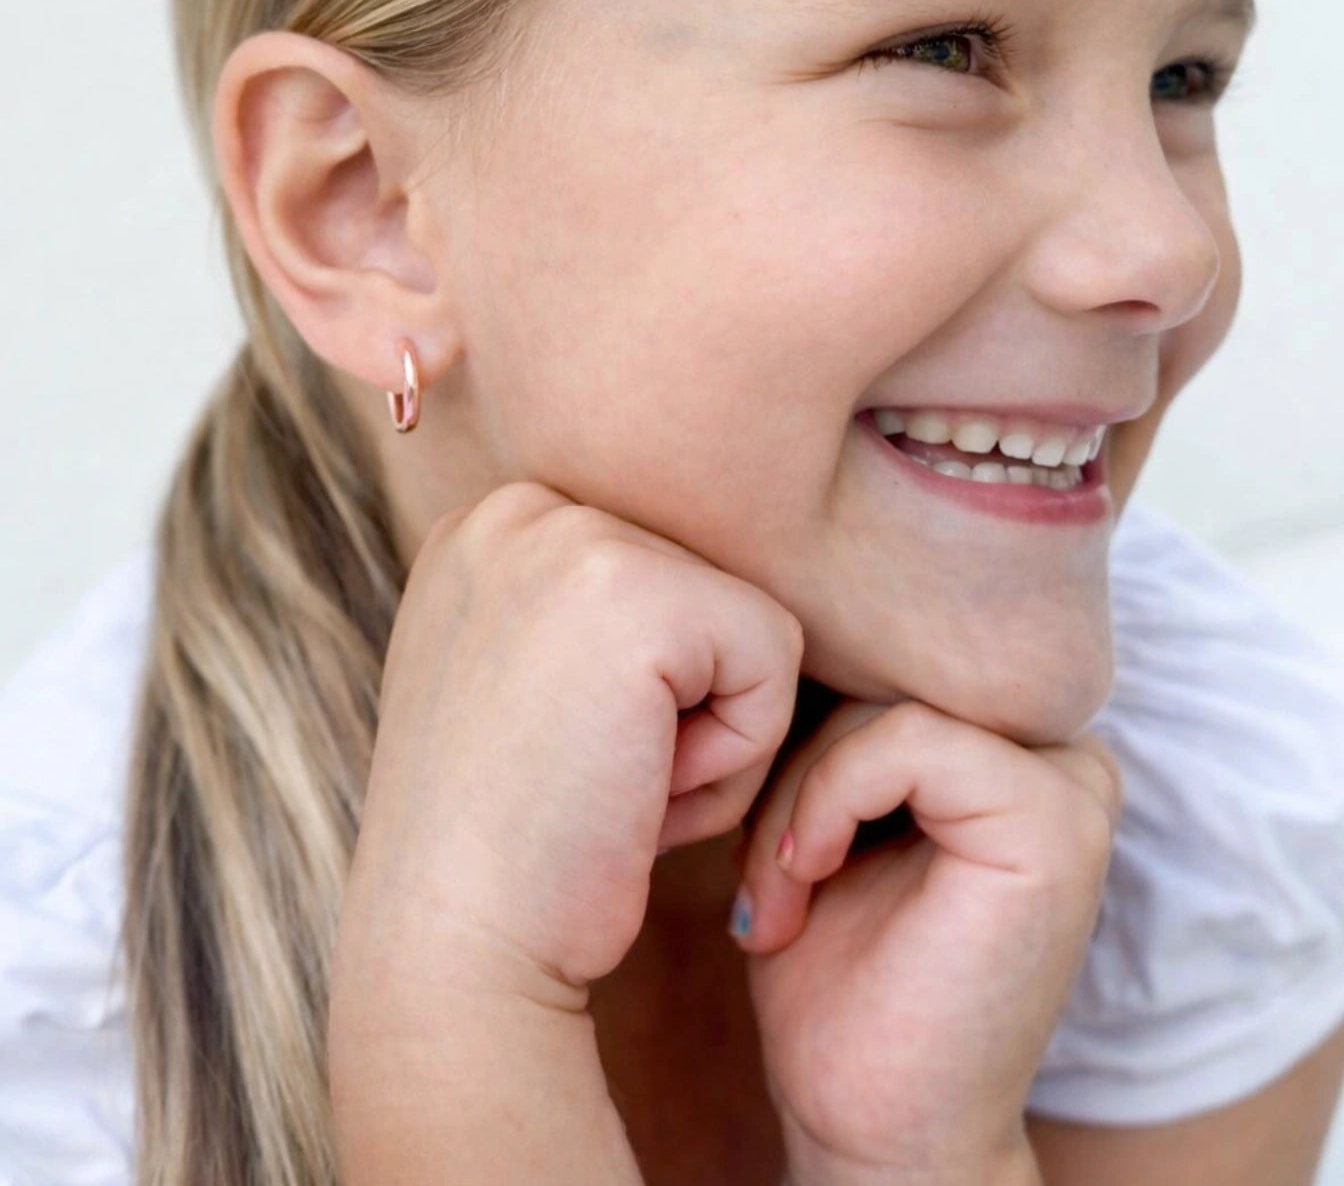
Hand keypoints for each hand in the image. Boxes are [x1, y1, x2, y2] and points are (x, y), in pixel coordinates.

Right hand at [328, 480, 805, 1063]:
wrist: (451, 953)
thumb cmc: (506, 853)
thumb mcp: (518, 687)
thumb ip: (582, 620)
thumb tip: (689, 604)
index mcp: (489, 528)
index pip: (659, 578)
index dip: (643, 697)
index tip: (554, 759)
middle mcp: (518, 509)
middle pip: (705, 594)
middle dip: (679, 711)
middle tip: (585, 784)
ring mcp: (570, 538)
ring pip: (746, 625)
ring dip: (711, 737)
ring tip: (609, 787)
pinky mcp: (636, 595)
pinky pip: (774, 657)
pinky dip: (735, 756)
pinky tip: (639, 792)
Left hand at [731, 691, 1122, 1182]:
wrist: (873, 1128)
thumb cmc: (834, 981)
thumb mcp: (813, 812)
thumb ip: (826, 719)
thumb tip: (755, 603)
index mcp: (1010, 739)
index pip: (876, 656)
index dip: (791, 726)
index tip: (745, 826)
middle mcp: (1057, 749)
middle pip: (882, 674)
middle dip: (794, 763)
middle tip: (760, 872)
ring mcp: (1070, 780)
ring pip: (885, 706)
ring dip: (799, 796)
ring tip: (776, 892)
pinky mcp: (1056, 819)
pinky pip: (907, 741)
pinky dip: (826, 804)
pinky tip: (803, 881)